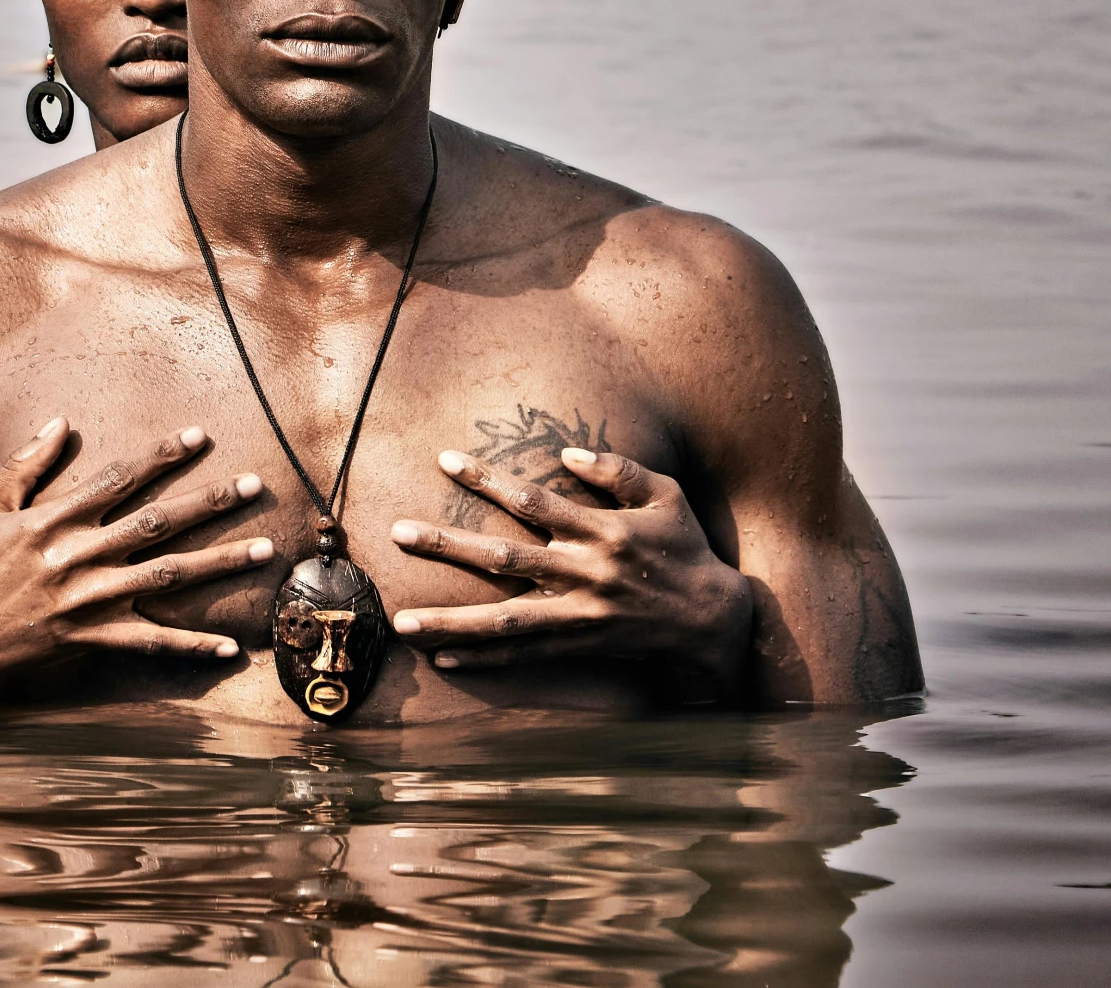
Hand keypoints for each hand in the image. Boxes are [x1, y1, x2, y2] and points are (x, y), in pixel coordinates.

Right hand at [0, 419, 273, 704]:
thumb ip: (24, 463)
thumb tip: (60, 421)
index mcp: (53, 520)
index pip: (119, 478)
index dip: (162, 456)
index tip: (200, 436)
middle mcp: (78, 557)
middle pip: (157, 523)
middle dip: (209, 502)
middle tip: (254, 485)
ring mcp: (88, 601)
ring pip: (167, 577)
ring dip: (219, 563)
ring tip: (264, 549)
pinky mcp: (90, 639)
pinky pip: (149, 643)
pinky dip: (191, 646)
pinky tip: (230, 647)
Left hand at [388, 447, 752, 702]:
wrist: (713, 622)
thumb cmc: (685, 548)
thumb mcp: (667, 496)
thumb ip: (620, 471)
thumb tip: (566, 452)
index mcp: (604, 531)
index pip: (534, 501)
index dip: (488, 479)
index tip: (444, 460)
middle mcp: (586, 573)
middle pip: (504, 559)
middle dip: (448, 545)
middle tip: (397, 532)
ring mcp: (580, 615)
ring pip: (505, 619)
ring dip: (451, 622)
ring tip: (401, 623)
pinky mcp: (579, 646)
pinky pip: (522, 654)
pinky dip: (483, 657)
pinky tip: (443, 658)